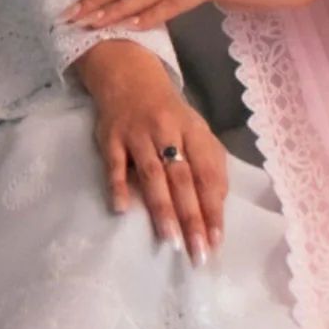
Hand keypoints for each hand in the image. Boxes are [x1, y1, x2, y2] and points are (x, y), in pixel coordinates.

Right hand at [72, 40, 226, 266]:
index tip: (216, 241)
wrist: (129, 76)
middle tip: (197, 252)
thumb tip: (216, 207)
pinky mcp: (111, 137)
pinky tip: (122, 209)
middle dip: (192, 217)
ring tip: (170, 240)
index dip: (213, 208)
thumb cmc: (168, 115)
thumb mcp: (195, 132)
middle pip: (183, 179)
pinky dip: (118, 184)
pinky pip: (114, 163)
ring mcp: (138, 134)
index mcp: (194, 131)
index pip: (208, 174)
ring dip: (162, 208)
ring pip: (153, 174)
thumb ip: (208, 165)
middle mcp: (168, 132)